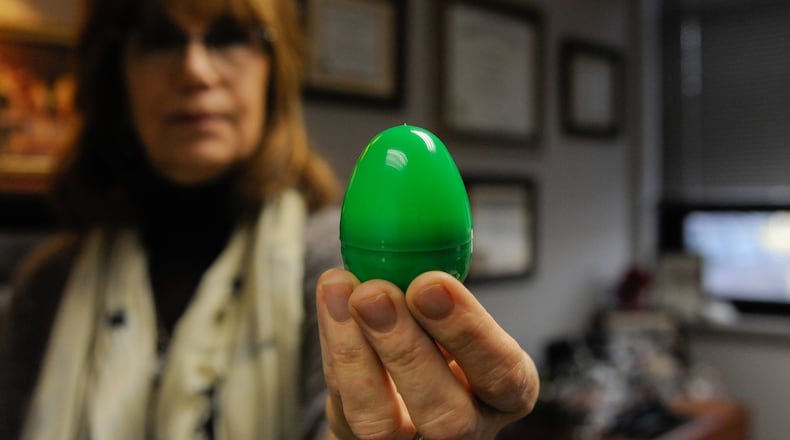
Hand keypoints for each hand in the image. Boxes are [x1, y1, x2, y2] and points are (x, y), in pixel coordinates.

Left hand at [316, 268, 538, 439]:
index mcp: (506, 390)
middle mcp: (466, 427)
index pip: (503, 374)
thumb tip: (416, 198)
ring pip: (382, 425)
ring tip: (342, 291)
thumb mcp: (457, 309)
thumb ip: (444, 281)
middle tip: (376, 294)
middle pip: (446, 415)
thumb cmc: (441, 333)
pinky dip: (335, 352)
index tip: (431, 283)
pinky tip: (332, 302)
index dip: (470, 332)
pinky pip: (344, 410)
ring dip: (355, 354)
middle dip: (406, 350)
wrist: (403, 382)